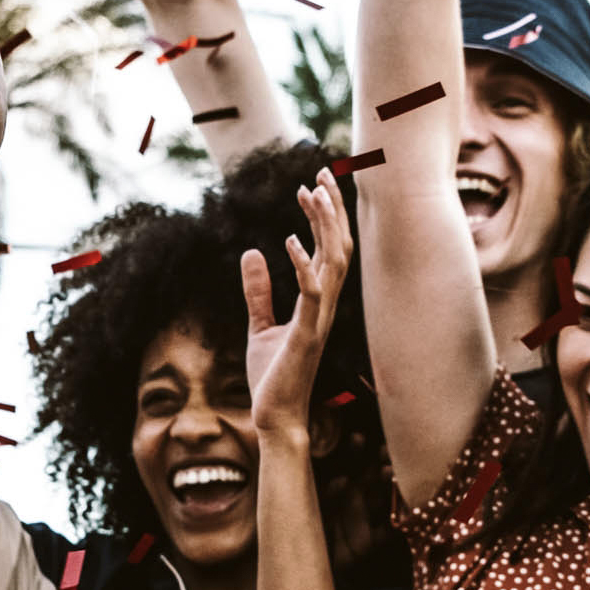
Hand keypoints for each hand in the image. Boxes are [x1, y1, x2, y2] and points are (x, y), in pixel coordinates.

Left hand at [242, 171, 353, 441]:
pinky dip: (302, 266)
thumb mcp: (260, 325)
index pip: (329, 249)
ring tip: (310, 193)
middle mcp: (325, 306)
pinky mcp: (306, 335)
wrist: (273, 417)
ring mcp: (319, 319)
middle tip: (322, 172)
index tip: (313, 184)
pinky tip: (287, 241)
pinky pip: (311, 294)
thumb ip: (258, 290)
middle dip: (333, 209)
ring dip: (323, 226)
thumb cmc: (271, 377)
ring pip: (332, 263)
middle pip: (339, 246)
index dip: (324, 216)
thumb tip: (250, 253)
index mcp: (318, 301)